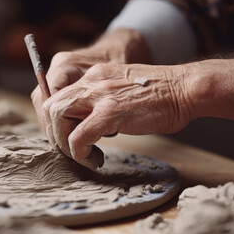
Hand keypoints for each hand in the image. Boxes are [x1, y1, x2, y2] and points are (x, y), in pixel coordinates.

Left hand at [42, 63, 194, 161]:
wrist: (184, 88)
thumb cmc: (159, 95)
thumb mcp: (120, 89)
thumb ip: (101, 99)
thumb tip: (87, 123)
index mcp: (93, 75)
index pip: (56, 94)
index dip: (54, 119)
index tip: (64, 135)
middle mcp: (91, 81)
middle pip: (50, 104)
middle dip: (52, 131)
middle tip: (67, 148)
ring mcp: (100, 95)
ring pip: (57, 116)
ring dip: (62, 141)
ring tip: (80, 154)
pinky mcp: (111, 112)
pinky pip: (78, 135)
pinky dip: (78, 151)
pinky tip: (91, 157)